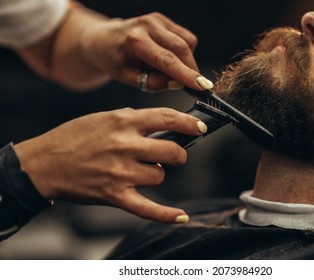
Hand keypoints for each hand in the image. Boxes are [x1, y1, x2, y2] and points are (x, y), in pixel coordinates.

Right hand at [14, 108, 206, 222]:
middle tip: (173, 154)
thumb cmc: (72, 138)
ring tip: (140, 171)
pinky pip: (147, 207)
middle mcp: (125, 145)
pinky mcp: (115, 194)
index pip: (167, 118)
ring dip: (156, 173)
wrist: (43, 163)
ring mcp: (120, 172)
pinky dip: (166, 214)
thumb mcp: (103, 118)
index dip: (189, 123)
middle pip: (171, 151)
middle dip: (178, 154)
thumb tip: (160, 125)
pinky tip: (181, 216)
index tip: (200, 127)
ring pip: (159, 175)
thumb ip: (132, 120)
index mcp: (123, 121)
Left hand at [79, 12, 212, 91]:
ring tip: (170, 71)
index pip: (166, 60)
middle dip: (191, 70)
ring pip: (187, 42)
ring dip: (187, 61)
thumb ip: (151, 82)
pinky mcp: (164, 20)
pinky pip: (185, 38)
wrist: (102, 39)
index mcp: (134, 40)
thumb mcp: (125, 77)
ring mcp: (157, 19)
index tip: (202, 85)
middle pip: (181, 48)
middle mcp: (147, 25)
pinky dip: (184, 52)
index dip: (186, 74)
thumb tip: (176, 83)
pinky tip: (170, 59)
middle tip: (192, 86)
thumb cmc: (112, 59)